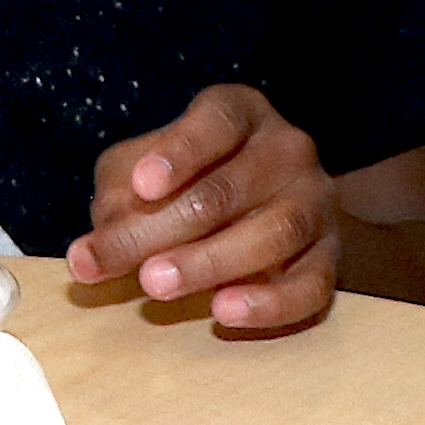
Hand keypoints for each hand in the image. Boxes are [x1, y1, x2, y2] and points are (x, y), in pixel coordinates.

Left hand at [70, 83, 337, 332]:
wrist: (259, 207)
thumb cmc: (184, 182)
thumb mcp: (139, 171)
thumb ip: (116, 198)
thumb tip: (94, 251)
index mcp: (240, 112)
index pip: (216, 122)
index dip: (180, 152)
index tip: (143, 184)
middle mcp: (287, 150)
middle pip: (230, 188)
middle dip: (171, 228)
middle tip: (134, 265)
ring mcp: (314, 202)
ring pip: (273, 233)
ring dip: (211, 262)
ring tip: (158, 284)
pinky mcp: (330, 257)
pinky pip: (311, 284)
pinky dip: (269, 303)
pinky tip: (223, 311)